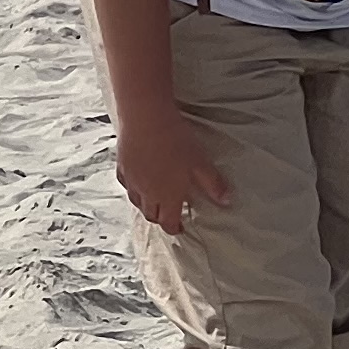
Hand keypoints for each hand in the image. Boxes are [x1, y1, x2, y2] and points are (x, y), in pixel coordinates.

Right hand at [115, 108, 228, 234]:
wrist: (146, 121)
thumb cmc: (175, 142)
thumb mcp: (201, 163)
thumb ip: (213, 184)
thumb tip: (226, 201)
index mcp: (167, 197)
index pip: (168, 222)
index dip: (174, 228)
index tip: (179, 228)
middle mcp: (146, 194)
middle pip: (151, 215)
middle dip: (160, 218)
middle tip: (169, 215)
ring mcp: (132, 182)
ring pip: (137, 202)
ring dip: (146, 205)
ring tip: (155, 200)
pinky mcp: (122, 168)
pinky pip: (127, 186)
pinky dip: (134, 189)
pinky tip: (139, 181)